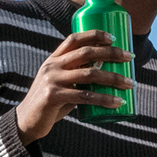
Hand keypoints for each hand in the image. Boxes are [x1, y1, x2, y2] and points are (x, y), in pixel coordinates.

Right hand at [14, 30, 133, 143]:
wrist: (26, 121)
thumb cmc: (50, 103)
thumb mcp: (60, 84)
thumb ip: (77, 77)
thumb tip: (106, 73)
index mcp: (54, 59)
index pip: (74, 39)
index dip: (94, 35)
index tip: (113, 38)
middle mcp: (52, 66)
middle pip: (86, 53)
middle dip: (111, 53)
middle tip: (129, 57)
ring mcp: (52, 80)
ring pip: (89, 74)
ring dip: (113, 78)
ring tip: (129, 83)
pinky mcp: (53, 97)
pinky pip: (85, 96)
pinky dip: (104, 99)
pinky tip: (117, 102)